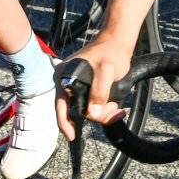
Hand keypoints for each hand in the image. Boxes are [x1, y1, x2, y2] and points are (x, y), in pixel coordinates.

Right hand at [58, 25, 138, 139]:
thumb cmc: (110, 52)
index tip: (71, 136)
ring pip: (87, 110)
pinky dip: (104, 109)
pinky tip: (115, 105)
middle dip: (95, 115)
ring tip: (116, 105)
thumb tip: (92, 114)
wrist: (118, 41)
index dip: (65, 123)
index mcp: (64, 76)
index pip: (60, 105)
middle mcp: (67, 82)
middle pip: (77, 110)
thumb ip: (99, 92)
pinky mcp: (87, 88)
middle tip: (113, 110)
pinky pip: (92, 105)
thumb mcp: (106, 71)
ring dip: (102, 112)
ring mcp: (76, 86)